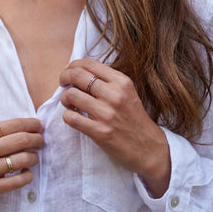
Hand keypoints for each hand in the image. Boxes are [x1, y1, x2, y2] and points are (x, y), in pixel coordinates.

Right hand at [0, 118, 43, 211]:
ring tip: (33, 159)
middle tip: (41, 142)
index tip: (39, 127)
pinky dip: (28, 176)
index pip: (14, 124)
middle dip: (38, 140)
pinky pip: (18, 181)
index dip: (32, 125)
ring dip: (34, 158)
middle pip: (22, 140)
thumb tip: (27, 128)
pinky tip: (26, 174)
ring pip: (23, 160)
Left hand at [59, 59, 170, 197]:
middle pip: (77, 75)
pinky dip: (67, 116)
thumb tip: (79, 72)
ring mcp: (107, 113)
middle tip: (63, 84)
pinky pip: (71, 118)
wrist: (149, 148)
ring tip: (69, 104)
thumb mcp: (128, 93)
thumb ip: (108, 82)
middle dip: (64, 77)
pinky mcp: (100, 132)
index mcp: (122, 82)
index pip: (89, 63)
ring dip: (64, 98)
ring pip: (71, 95)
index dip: (73, 65)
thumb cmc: (135, 120)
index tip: (69, 72)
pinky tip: (74, 117)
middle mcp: (115, 94)